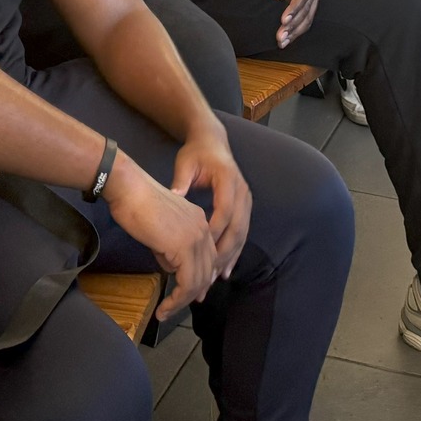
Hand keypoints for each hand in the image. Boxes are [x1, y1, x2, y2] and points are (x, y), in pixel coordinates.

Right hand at [103, 153, 219, 318]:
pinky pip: (187, 283)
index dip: (200, 279)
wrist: (129, 189)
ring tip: (166, 312)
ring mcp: (196, 238)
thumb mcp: (160, 229)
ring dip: (182, 301)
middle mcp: (203, 229)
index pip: (208, 257)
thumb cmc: (136, 204)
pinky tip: (164, 308)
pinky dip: (177, 300)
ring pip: (198, 281)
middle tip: (176, 309)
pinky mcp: (185, 248)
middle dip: (193, 293)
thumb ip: (170, 246)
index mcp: (199, 221)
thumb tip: (172, 265)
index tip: (188, 295)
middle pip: (207, 271)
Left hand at [171, 120, 250, 280]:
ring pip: (241, 235)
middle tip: (208, 276)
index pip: (224, 211)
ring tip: (215, 279)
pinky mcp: (245, 207)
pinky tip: (224, 270)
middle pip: (237, 228)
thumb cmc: (196, 153)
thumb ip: (181, 181)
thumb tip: (174, 197)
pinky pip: (242, 234)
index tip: (201, 253)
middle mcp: (242, 192)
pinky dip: (234, 253)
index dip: (214, 233)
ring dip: (229, 258)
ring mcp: (246, 200)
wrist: (212, 141)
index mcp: (228, 180)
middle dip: (223, 254)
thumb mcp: (185, 163)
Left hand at [261, 0, 320, 46]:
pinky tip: (287, 39)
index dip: (294, 8)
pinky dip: (297, 31)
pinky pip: (306, 19)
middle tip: (280, 36)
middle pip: (306, 8)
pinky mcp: (310, 4)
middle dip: (293, 24)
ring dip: (295, 31)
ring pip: (308, 17)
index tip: (283, 20)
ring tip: (282, 41)